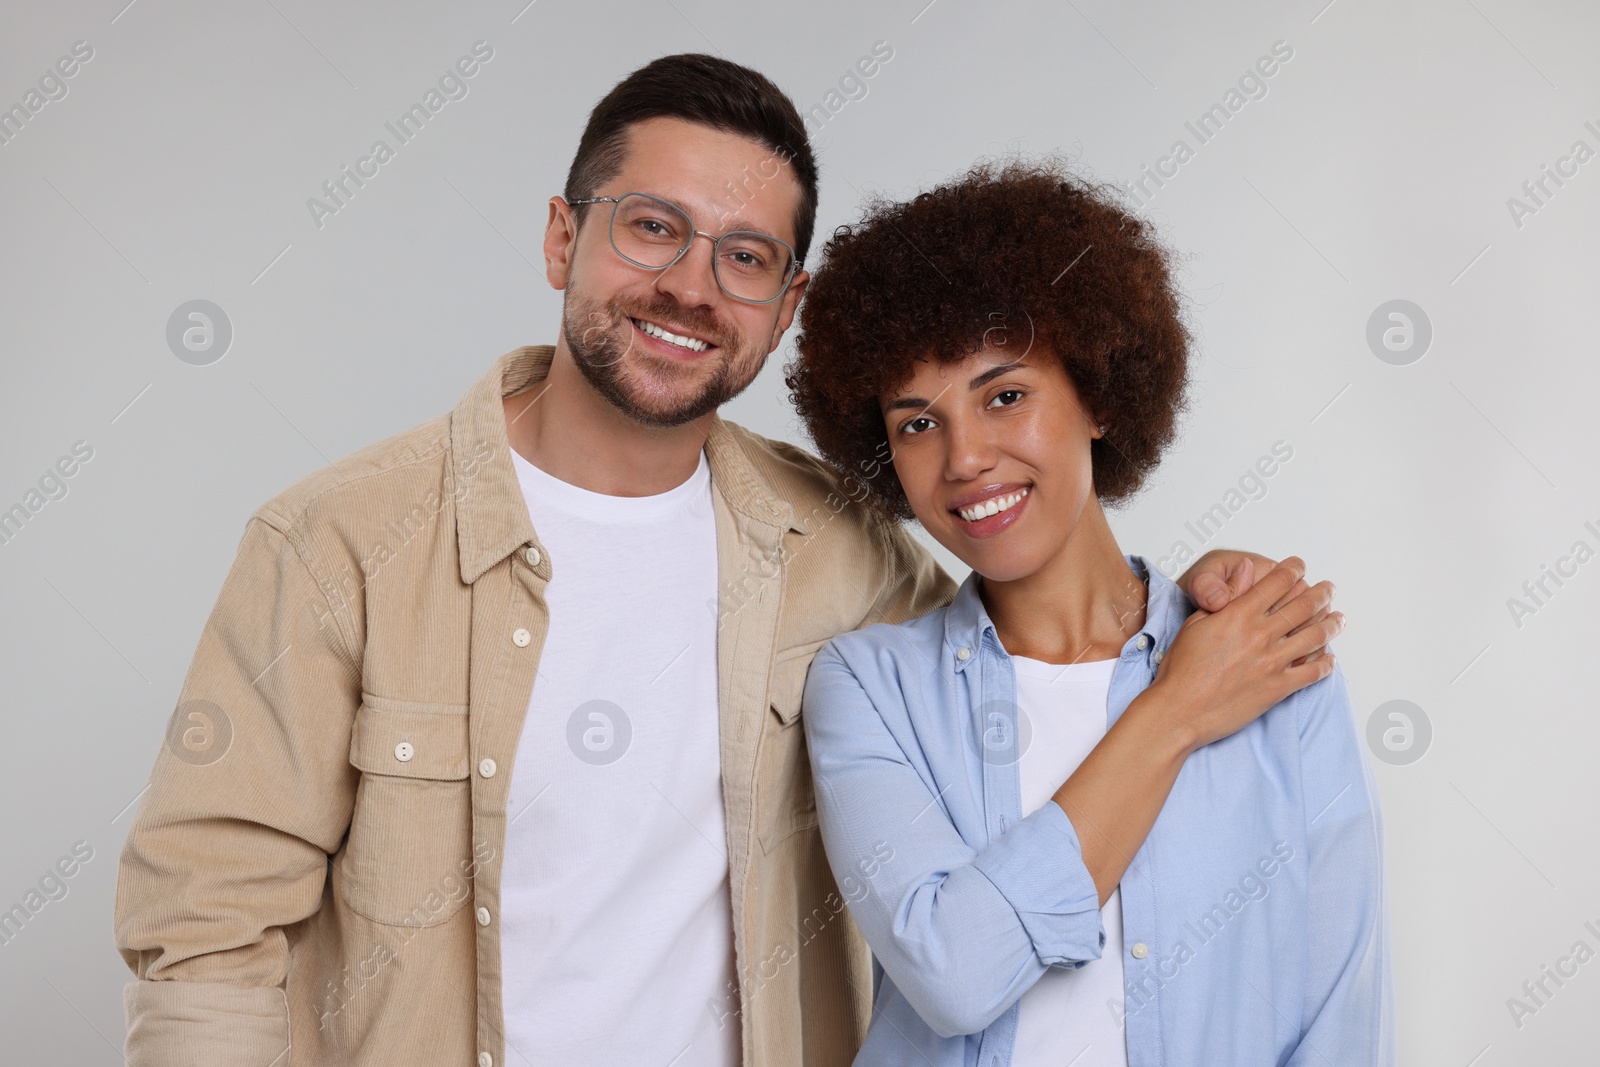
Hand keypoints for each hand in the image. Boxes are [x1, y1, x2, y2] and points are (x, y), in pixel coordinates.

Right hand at [1147, 556, 1342, 753]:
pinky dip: (1326, 663)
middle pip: (1304, 606)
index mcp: (1238, 615)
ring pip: (1315, 636)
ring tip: (1338, 618)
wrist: (1179, 710)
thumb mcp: (1196, 622)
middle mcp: (1260, 635)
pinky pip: (1313, 673)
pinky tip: (1330, 657)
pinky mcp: (1277, 689)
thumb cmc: (1181, 668)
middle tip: (1329, 588)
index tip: (1299, 566)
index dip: (1292, 570)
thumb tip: (1245, 568)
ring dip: (1332, 624)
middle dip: (1321, 593)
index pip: (1276, 583)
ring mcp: (1272, 663)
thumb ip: (1226, 594)